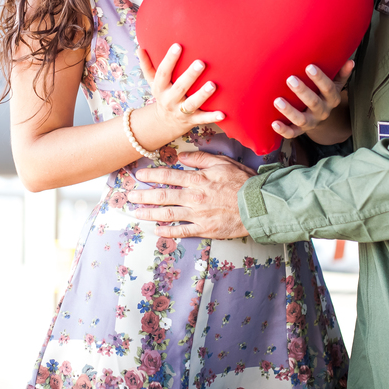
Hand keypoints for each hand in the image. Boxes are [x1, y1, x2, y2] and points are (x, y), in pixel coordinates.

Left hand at [129, 151, 253, 238]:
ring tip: (136, 213)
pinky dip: (168, 232)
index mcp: (197, 180)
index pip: (169, 176)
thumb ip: (200, 159)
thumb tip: (182, 157)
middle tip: (129, 196)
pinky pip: (182, 231)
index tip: (139, 176)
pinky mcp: (204, 229)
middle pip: (162, 196)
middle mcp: (194, 197)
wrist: (258, 205)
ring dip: (149, 214)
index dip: (152, 175)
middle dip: (143, 196)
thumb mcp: (222, 163)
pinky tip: (157, 231)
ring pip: (167, 214)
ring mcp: (198, 215)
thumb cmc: (242, 182)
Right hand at [138, 44, 224, 142]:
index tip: (178, 45)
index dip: (169, 59)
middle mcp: (169, 100)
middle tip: (200, 63)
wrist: (164, 123)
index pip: (163, 72)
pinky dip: (212, 117)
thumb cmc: (162, 95)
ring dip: (202, 95)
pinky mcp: (192, 120)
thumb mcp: (152, 82)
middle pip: (179, 87)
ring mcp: (181, 111)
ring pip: (192, 103)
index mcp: (160, 88)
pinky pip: (202, 119)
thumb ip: (147, 66)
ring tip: (212, 85)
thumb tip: (140, 48)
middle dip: (190, 76)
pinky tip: (223, 114)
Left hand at [272, 60, 353, 143]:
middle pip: (314, 103)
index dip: (320, 78)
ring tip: (277, 101)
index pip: (328, 88)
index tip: (309, 67)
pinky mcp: (300, 130)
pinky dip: (283, 130)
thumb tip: (350, 61)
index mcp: (331, 99)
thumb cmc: (324, 95)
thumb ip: (341, 74)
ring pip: (301, 120)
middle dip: (302, 91)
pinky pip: (292, 133)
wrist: (323, 120)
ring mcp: (311, 122)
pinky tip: (274, 124)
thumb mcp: (336, 85)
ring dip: (289, 111)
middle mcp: (322, 111)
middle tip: (290, 79)